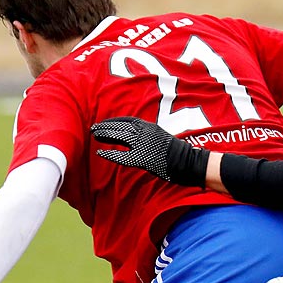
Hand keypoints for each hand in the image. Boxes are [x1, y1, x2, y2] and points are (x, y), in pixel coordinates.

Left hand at [92, 117, 208, 186]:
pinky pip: (123, 156)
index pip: (128, 121)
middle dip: (105, 127)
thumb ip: (150, 135)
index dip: (114, 121)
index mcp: (150, 127)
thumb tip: (138, 138)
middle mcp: (146, 133)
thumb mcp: (163, 137)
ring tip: (94, 135)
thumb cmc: (178, 153)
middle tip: (93, 129)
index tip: (104, 123)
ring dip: (105, 135)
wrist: (189, 162)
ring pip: (120, 137)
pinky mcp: (143, 158)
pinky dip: (111, 154)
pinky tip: (101, 154)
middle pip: (121, 127)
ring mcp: (144, 144)